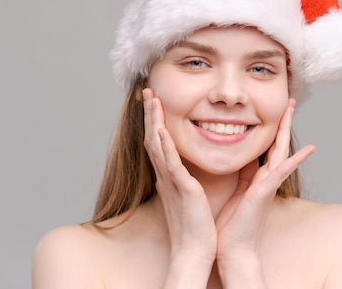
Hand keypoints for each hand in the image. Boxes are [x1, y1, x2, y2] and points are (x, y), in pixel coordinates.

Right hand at [142, 89, 216, 275]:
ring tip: (152, 100)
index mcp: (169, 176)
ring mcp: (171, 181)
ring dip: (154, 121)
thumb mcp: (190, 194)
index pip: (157, 142)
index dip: (154, 121)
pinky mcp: (182, 189)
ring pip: (158, 145)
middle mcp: (165, 176)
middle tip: (147, 92)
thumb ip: (186, 178)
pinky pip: (171, 164)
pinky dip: (165, 146)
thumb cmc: (194, 225)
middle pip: (152, 138)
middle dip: (150, 114)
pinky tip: (162, 130)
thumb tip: (184, 167)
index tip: (154, 101)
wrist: (194, 249)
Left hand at [214, 99, 315, 264]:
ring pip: (280, 152)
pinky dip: (295, 160)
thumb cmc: (233, 225)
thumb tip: (246, 159)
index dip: (272, 129)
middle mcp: (266, 179)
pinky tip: (309, 149)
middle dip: (282, 122)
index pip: (267, 148)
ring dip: (285, 130)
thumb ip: (245, 175)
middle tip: (289, 100)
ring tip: (292, 110)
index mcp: (258, 178)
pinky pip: (281, 172)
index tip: (276, 110)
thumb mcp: (238, 192)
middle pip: (277, 144)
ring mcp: (267, 185)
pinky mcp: (264, 193)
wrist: (232, 249)